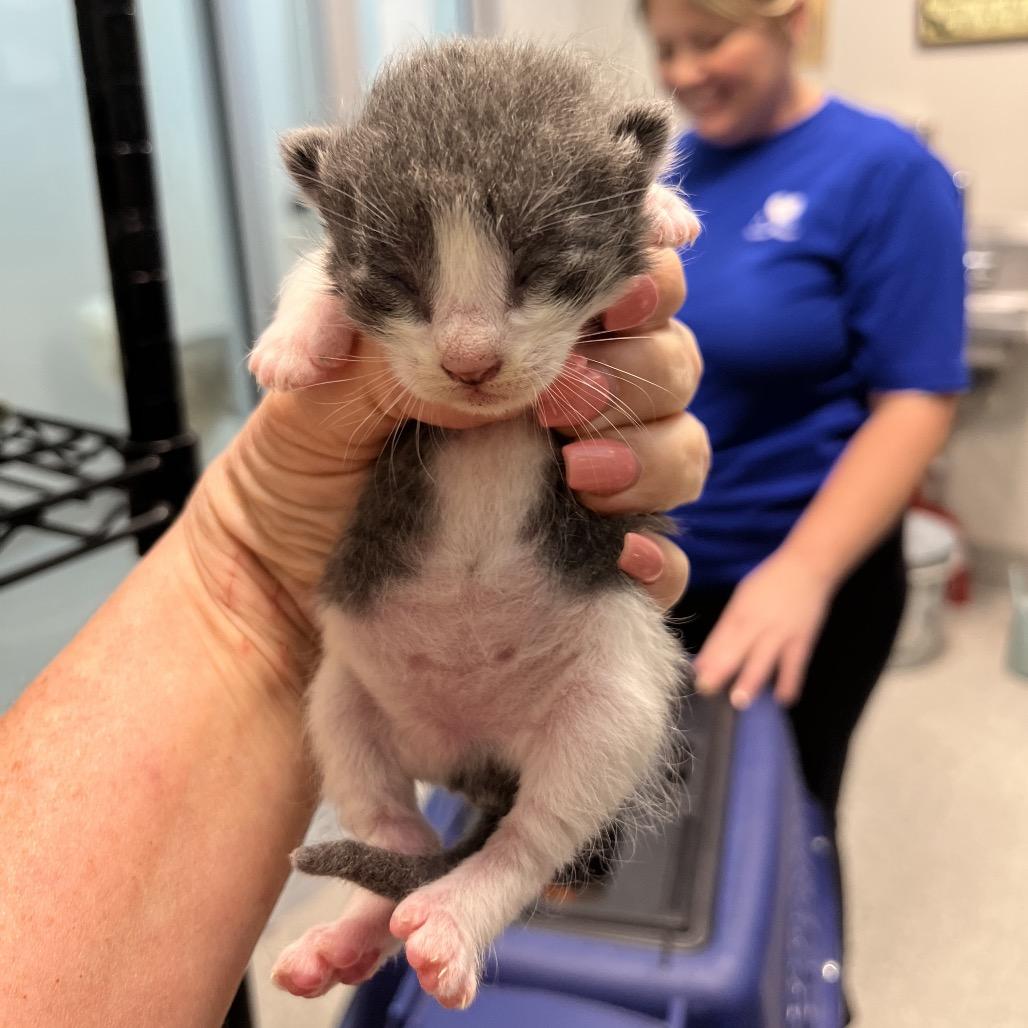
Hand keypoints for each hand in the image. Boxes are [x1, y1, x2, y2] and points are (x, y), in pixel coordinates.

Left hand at [188, 249, 706, 662]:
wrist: (279, 592)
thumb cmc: (293, 475)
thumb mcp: (311, 395)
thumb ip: (381, 353)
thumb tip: (477, 355)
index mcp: (509, 341)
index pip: (607, 282)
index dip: (639, 275)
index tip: (619, 293)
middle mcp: (559, 403)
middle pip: (665, 356)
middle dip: (638, 367)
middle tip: (563, 398)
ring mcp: (584, 484)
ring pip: (681, 444)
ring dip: (653, 452)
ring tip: (580, 473)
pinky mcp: (589, 563)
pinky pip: (664, 556)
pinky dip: (660, 555)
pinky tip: (622, 556)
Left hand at [692, 549, 834, 709]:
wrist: (807, 566)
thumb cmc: (769, 583)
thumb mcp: (742, 599)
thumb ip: (725, 629)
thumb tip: (704, 660)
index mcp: (739, 612)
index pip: (719, 638)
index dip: (707, 658)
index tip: (696, 678)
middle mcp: (756, 623)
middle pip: (735, 649)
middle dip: (720, 670)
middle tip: (706, 690)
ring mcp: (780, 632)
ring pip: (763, 659)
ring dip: (751, 680)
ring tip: (740, 700)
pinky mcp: (802, 640)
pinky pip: (795, 665)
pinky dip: (789, 682)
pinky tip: (783, 698)